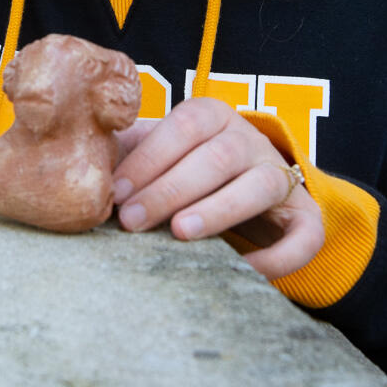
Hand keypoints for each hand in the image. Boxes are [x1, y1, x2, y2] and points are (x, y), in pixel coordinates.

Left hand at [109, 97, 323, 278]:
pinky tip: (246, 270)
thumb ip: (125, 155)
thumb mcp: (156, 153)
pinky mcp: (305, 215)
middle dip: (172, 188)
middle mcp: (250, 140)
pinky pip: (305, 232)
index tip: (117, 193)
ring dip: (220, 208)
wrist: (244, 184)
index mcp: (212, 116)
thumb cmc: (183, 168)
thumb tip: (81, 170)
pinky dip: (281, 254)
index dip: (150, 158)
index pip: (183, 126)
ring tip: (182, 233)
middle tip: (134, 220)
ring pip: (260, 185)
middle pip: (218, 156)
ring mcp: (281, 175)